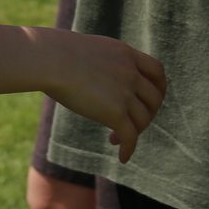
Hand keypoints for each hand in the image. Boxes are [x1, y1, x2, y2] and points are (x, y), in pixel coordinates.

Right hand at [43, 30, 166, 163]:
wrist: (49, 59)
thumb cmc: (56, 54)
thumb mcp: (89, 51)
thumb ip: (102, 63)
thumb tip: (94, 75)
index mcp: (125, 54)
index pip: (157, 71)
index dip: (159, 88)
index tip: (149, 100)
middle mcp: (130, 72)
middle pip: (154, 98)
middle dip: (147, 113)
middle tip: (130, 123)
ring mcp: (125, 92)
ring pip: (143, 119)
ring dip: (134, 132)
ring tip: (115, 138)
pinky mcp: (115, 112)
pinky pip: (131, 136)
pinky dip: (129, 149)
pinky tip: (122, 157)